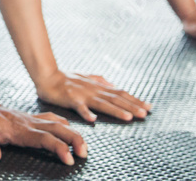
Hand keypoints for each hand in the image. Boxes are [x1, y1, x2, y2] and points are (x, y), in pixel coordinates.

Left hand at [0, 96, 87, 164]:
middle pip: (57, 128)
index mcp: (17, 129)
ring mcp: (30, 120)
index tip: (69, 159)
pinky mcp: (29, 119)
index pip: (43, 138)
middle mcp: (28, 123)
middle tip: (85, 153)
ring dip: (72, 133)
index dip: (57, 147)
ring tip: (84, 146)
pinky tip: (70, 129)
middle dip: (73, 139)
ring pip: (57, 123)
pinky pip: (51, 119)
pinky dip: (64, 124)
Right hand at [36, 71, 150, 122]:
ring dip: (115, 110)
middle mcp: (94, 90)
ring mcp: (83, 95)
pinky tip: (93, 119)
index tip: (148, 106)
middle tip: (145, 113)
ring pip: (102, 103)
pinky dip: (86, 113)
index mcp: (98, 86)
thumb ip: (100, 80)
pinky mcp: (70, 99)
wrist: (46, 75)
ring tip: (128, 117)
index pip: (120, 93)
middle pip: (115, 99)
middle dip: (132, 106)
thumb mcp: (86, 77)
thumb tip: (113, 84)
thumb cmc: (65, 78)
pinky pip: (79, 107)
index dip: (135, 100)